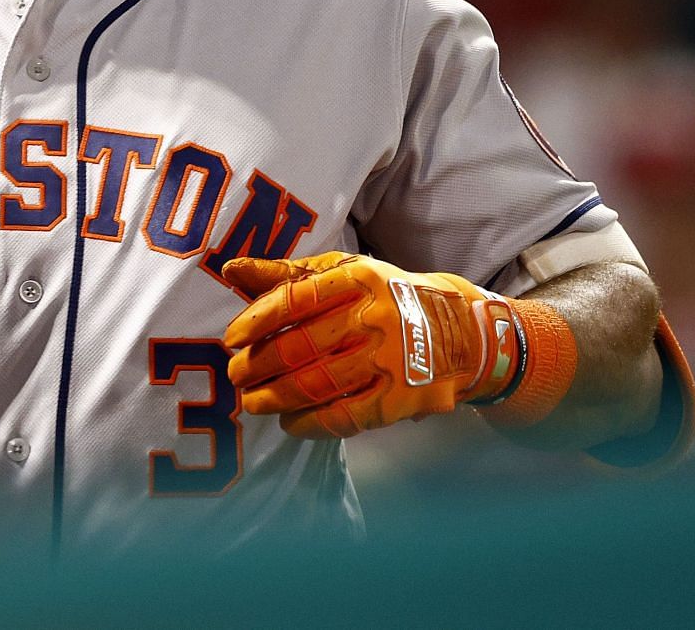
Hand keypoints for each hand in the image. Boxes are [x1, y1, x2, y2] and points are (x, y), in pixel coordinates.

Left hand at [222, 251, 520, 439]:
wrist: (463, 332)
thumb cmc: (385, 298)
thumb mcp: (344, 273)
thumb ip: (287, 275)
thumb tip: (231, 269)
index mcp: (358, 279)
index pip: (295, 298)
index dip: (257, 320)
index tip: (231, 339)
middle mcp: (376, 317)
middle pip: (302, 345)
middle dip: (259, 365)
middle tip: (236, 376)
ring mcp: (392, 359)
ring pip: (320, 383)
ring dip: (277, 397)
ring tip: (252, 403)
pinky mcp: (404, 398)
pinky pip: (348, 416)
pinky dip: (312, 424)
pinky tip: (290, 424)